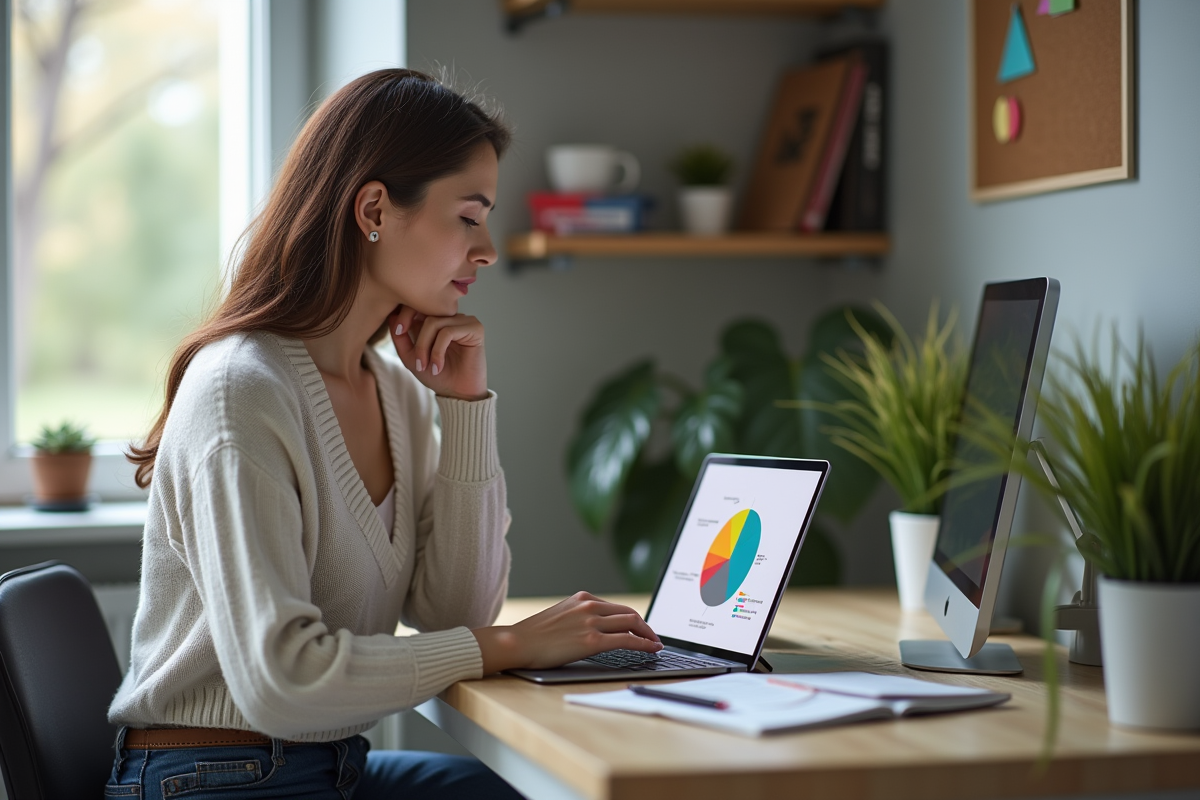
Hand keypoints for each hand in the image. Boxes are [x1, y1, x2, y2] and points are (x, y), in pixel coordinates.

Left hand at [388, 306, 487, 400]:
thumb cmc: (437, 376)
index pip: (418, 303)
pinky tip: (438, 366)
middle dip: (414, 332)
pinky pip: (448, 332)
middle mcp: (450, 317)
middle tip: (412, 356)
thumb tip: (391, 316)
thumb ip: (400, 337)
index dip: (405, 313)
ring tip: (425, 365)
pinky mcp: (475, 328)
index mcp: (436, 319)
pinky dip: (438, 350)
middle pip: (425, 308)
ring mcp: (463, 321)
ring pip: (434, 322)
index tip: (398, 331)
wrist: (457, 394)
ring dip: (425, 346)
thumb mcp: (411, 357)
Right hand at [472, 592, 662, 673]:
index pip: (617, 607)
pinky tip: (650, 649)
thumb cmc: (534, 635)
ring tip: (655, 644)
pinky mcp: (591, 641)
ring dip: (648, 635)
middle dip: (646, 626)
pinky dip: (643, 644)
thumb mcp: (560, 615)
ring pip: (632, 623)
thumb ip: (579, 616)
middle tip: (654, 637)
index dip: (634, 618)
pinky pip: (626, 640)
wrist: (517, 642)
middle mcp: (589, 606)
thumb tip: (595, 628)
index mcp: (582, 598)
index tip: (641, 627)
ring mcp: (591, 623)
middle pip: (629, 612)